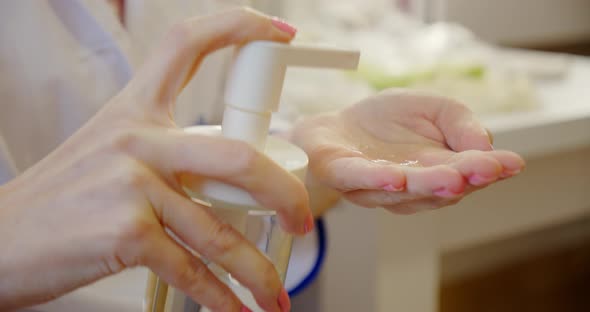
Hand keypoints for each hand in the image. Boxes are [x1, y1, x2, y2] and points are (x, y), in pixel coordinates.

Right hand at [0, 9, 306, 311]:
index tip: (280, 31)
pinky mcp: (125, 233)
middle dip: (285, 194)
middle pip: (238, 154)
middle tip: (303, 222)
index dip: (237, 26)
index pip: (187, 45)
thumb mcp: (110, 154)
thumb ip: (168, 155)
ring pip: (221, 229)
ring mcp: (131, 185)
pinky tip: (236, 310)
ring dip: (256, 271)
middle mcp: (137, 139)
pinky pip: (192, 269)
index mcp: (134, 111)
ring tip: (275, 295)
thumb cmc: (61, 201)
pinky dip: (221, 298)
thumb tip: (230, 177)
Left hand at [291, 90, 524, 214]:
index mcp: (436, 170)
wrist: (335, 126)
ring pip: (403, 190)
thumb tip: (486, 145)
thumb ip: (460, 123)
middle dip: (463, 179)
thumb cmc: (387, 121)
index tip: (512, 163)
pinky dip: (378, 181)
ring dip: (427, 184)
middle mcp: (409, 187)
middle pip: (438, 188)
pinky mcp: (341, 175)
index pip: (466, 173)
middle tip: (487, 171)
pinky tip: (396, 178)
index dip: (487, 170)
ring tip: (452, 177)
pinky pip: (360, 180)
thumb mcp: (433, 107)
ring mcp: (374, 186)